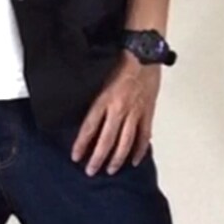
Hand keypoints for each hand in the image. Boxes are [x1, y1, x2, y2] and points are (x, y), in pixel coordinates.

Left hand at [71, 51, 159, 174]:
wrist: (143, 52)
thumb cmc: (120, 60)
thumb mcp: (99, 79)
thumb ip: (95, 99)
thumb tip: (87, 117)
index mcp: (103, 99)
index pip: (89, 128)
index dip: (81, 144)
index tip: (75, 157)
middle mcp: (118, 109)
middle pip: (107, 140)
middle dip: (98, 158)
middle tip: (91, 171)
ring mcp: (135, 112)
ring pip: (125, 142)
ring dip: (118, 158)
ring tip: (111, 170)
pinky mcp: (148, 111)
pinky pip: (144, 135)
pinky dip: (141, 149)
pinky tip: (135, 160)